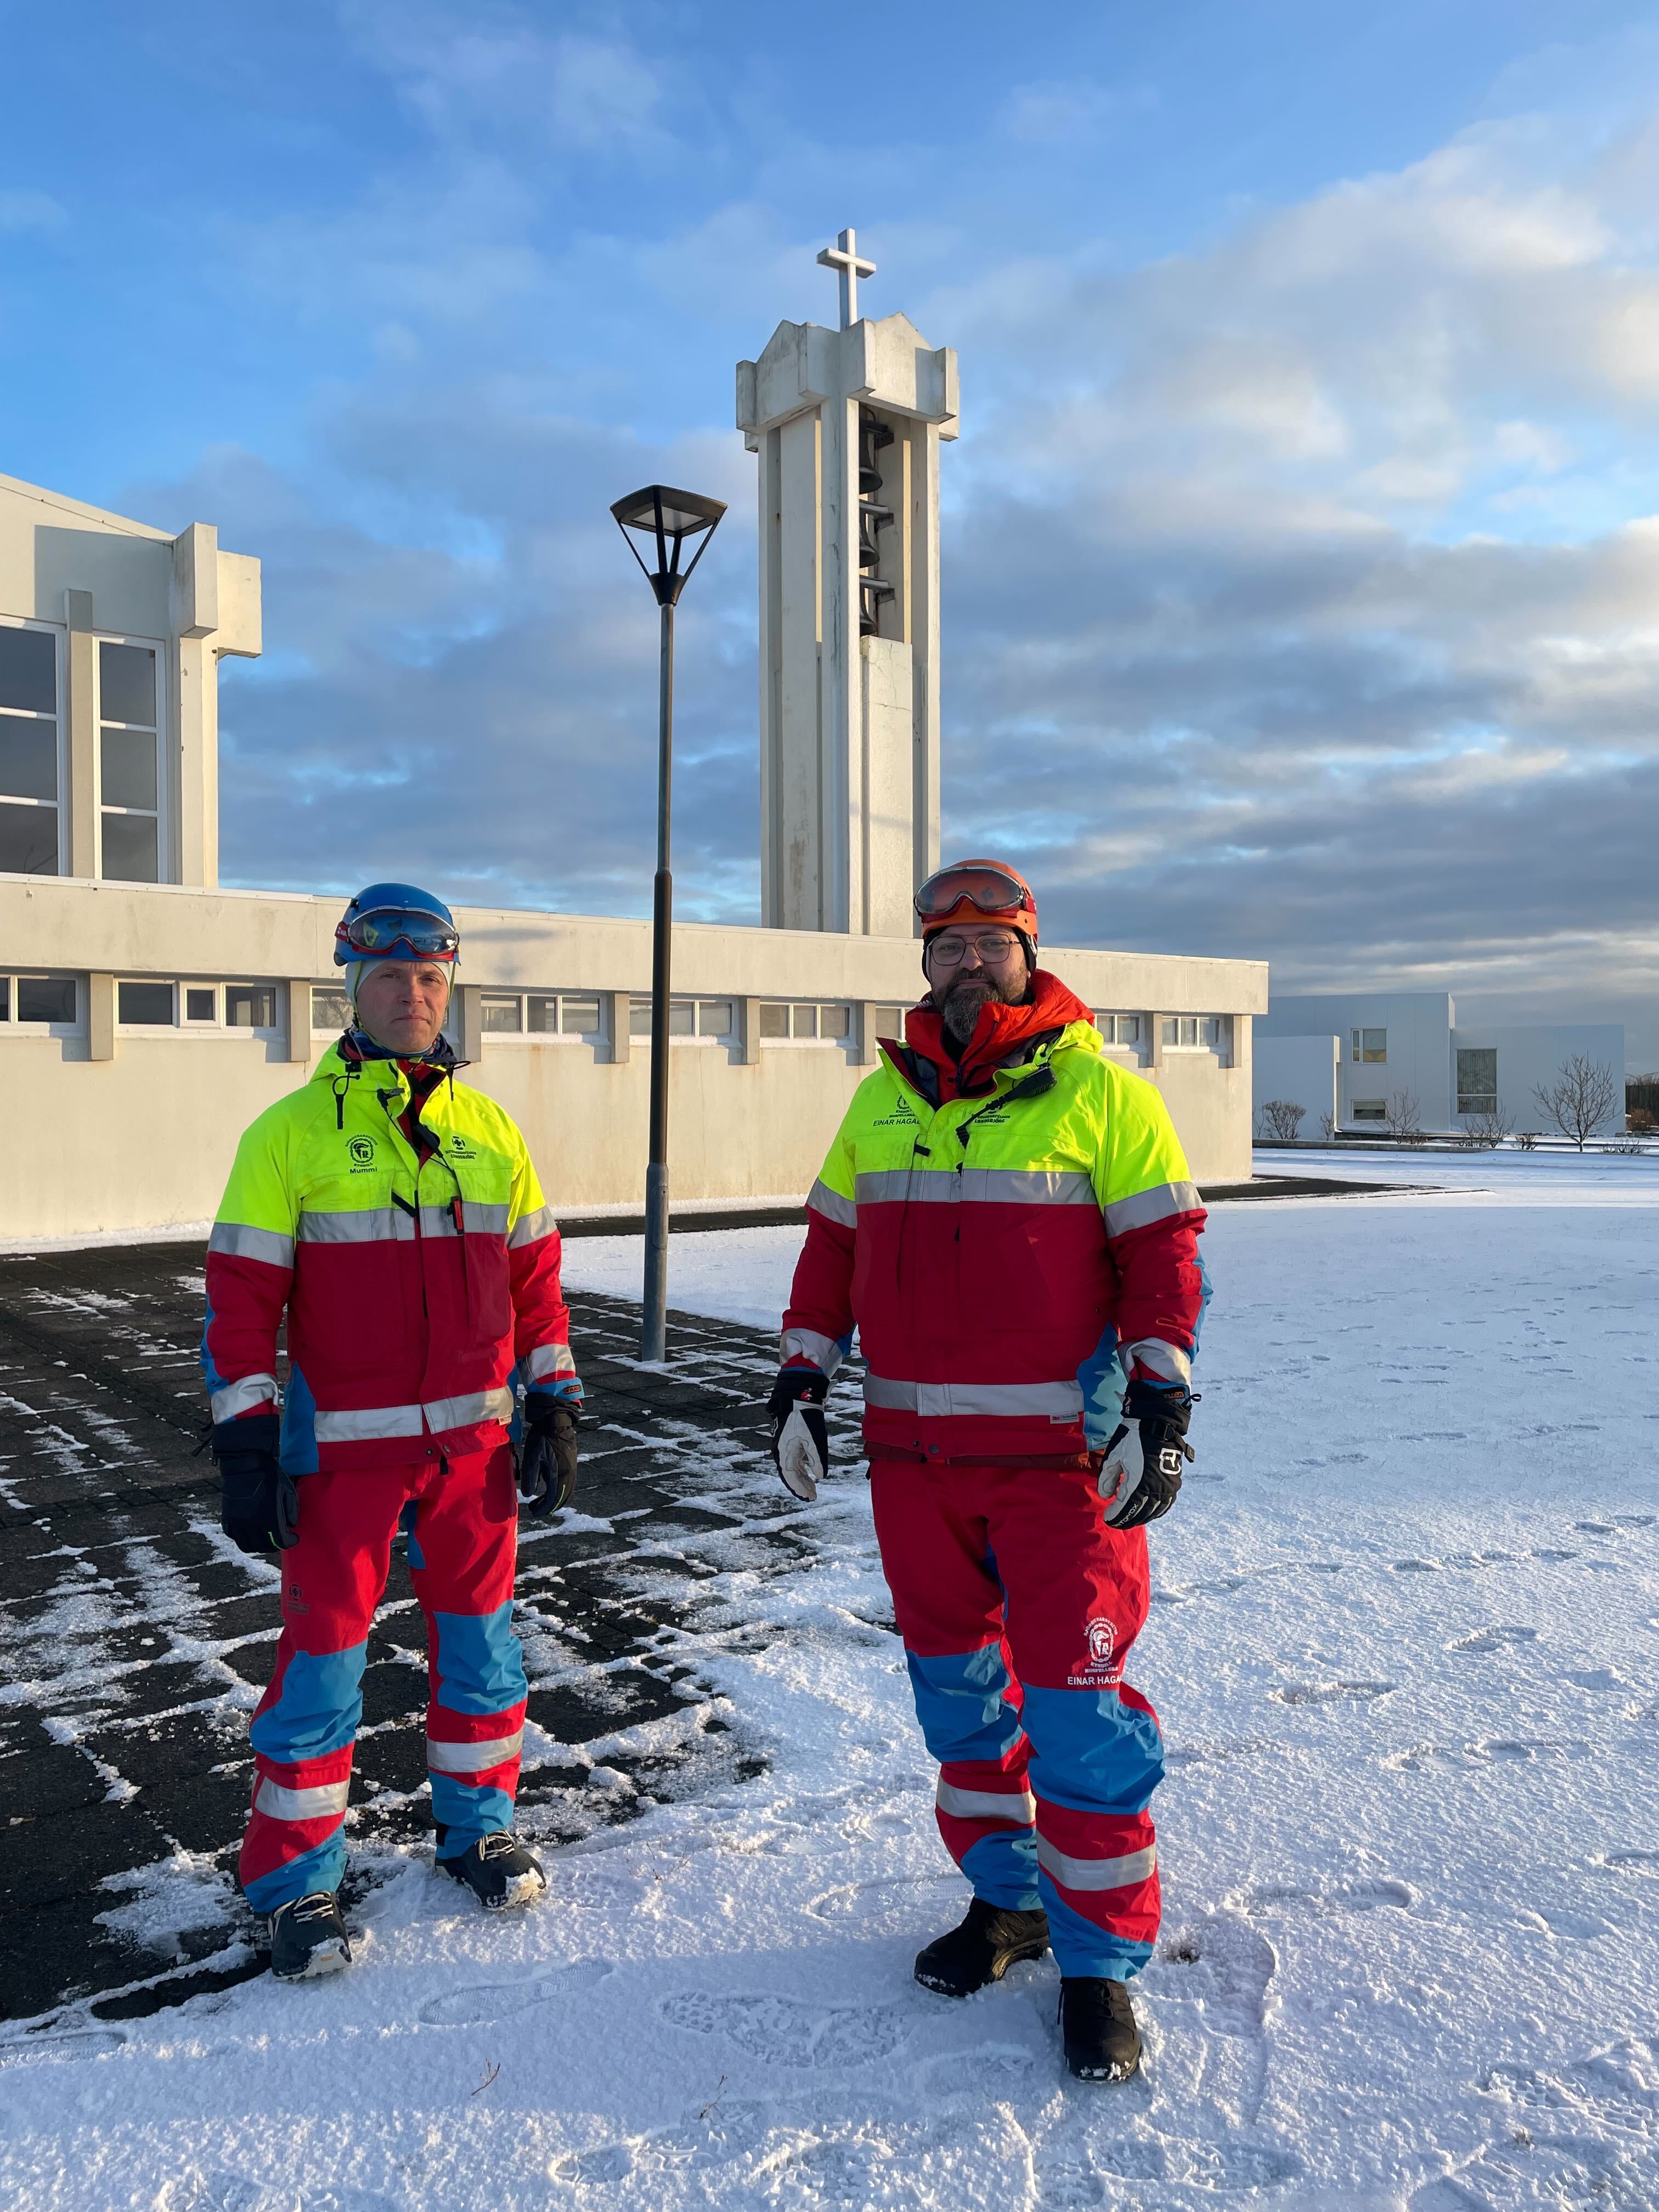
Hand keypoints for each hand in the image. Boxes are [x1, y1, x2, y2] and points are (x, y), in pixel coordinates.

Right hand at [213, 1413, 299, 1553]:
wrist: (245, 1464)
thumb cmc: (268, 1475)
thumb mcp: (287, 1490)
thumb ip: (291, 1510)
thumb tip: (291, 1524)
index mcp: (269, 1518)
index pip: (281, 1541)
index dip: (290, 1541)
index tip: (294, 1537)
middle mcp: (252, 1524)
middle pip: (264, 1546)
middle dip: (276, 1545)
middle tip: (281, 1538)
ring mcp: (238, 1522)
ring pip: (247, 1546)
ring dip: (259, 1545)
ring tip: (266, 1538)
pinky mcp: (228, 1518)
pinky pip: (234, 1536)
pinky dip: (243, 1538)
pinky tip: (250, 1532)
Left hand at [518, 1395, 579, 1514]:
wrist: (556, 1420)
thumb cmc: (542, 1438)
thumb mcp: (532, 1458)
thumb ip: (531, 1478)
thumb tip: (529, 1494)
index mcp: (560, 1474)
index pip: (554, 1499)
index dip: (543, 1508)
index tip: (534, 1511)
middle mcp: (569, 1473)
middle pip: (563, 1498)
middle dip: (550, 1506)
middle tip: (536, 1507)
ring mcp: (572, 1468)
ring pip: (567, 1491)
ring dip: (555, 1498)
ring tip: (542, 1499)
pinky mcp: (571, 1463)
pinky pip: (568, 1483)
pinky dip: (559, 1490)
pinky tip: (549, 1485)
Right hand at [767, 1367, 828, 1501]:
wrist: (798, 1398)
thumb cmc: (806, 1418)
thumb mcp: (815, 1439)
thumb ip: (817, 1459)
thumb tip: (821, 1476)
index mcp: (785, 1452)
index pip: (790, 1477)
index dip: (800, 1488)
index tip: (810, 1497)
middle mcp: (782, 1451)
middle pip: (790, 1475)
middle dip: (800, 1487)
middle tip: (811, 1497)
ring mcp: (785, 1446)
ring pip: (792, 1468)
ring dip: (801, 1479)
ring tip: (812, 1488)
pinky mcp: (790, 1441)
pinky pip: (793, 1460)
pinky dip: (801, 1469)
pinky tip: (809, 1474)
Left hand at [1098, 1380, 1193, 1529]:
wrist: (1157, 1423)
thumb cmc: (1132, 1438)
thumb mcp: (1113, 1456)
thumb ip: (1107, 1478)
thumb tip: (1106, 1496)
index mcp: (1138, 1483)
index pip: (1125, 1508)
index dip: (1115, 1516)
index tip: (1107, 1517)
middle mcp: (1155, 1489)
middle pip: (1140, 1513)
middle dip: (1127, 1519)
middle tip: (1116, 1521)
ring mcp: (1167, 1488)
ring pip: (1154, 1511)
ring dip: (1141, 1517)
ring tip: (1130, 1518)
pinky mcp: (1174, 1483)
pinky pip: (1166, 1504)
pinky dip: (1156, 1511)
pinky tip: (1148, 1511)